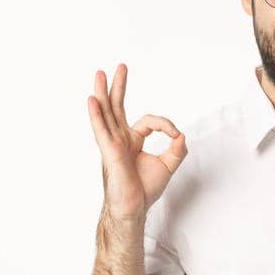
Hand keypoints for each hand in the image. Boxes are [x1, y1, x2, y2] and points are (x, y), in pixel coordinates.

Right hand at [85, 64, 187, 220]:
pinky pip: (101, 129)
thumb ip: (177, 149)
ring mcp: (112, 143)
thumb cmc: (145, 189)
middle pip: (117, 107)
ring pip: (106, 113)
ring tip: (100, 73)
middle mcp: (119, 138)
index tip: (176, 136)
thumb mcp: (168, 165)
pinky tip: (92, 100)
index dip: (166, 125)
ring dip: (103, 92)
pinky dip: (97, 114)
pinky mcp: (109, 151)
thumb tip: (182, 134)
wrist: (134, 208)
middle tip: (120, 66)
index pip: (148, 120)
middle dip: (118, 87)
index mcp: (132, 140)